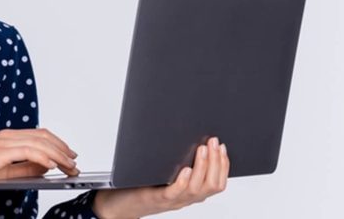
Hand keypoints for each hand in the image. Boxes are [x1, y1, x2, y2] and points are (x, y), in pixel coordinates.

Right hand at [0, 128, 80, 199]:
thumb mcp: (5, 174)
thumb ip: (26, 170)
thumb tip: (47, 168)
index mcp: (8, 138)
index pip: (40, 135)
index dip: (58, 144)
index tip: (71, 156)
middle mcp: (6, 136)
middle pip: (43, 136)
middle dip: (62, 150)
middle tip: (75, 164)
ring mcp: (2, 142)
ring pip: (39, 142)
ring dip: (57, 155)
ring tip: (69, 166)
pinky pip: (27, 151)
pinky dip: (43, 157)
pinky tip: (52, 166)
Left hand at [93, 136, 229, 218]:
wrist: (119, 205)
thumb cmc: (143, 187)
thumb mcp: (167, 173)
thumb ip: (180, 161)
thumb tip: (193, 137)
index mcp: (191, 192)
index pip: (217, 183)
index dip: (223, 165)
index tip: (222, 147)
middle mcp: (185, 198)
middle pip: (211, 185)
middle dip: (216, 162)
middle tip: (214, 143)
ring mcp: (172, 200)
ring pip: (196, 189)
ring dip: (203, 167)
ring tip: (203, 149)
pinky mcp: (156, 199)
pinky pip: (174, 193)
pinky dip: (182, 181)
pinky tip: (185, 169)